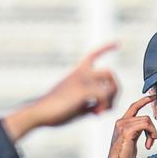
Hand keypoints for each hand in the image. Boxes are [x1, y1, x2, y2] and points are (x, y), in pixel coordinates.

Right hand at [3, 43, 118, 140]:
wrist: (38, 114)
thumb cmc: (55, 112)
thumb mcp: (75, 106)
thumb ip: (89, 104)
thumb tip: (101, 108)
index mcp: (77, 73)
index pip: (93, 55)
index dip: (106, 48)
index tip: (118, 43)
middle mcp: (80, 73)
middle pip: (110, 72)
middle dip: (115, 90)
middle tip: (108, 106)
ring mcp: (82, 81)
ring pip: (110, 85)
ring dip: (111, 100)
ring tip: (100, 112)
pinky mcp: (82, 90)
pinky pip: (104, 95)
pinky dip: (104, 106)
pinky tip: (95, 114)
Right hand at [100, 95, 156, 157]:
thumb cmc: (123, 157)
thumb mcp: (131, 140)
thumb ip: (136, 131)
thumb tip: (146, 128)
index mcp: (121, 123)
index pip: (134, 106)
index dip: (144, 100)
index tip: (153, 96)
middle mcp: (121, 122)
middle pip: (144, 116)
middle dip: (152, 128)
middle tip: (152, 139)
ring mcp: (123, 126)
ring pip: (146, 120)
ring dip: (152, 132)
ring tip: (150, 143)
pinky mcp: (127, 131)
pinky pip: (145, 125)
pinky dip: (151, 133)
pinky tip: (148, 144)